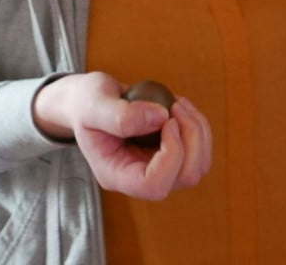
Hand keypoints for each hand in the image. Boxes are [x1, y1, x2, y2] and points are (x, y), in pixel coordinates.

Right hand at [32, 71, 212, 199]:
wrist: (88, 101)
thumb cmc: (86, 103)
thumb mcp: (92, 104)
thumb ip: (120, 115)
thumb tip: (161, 118)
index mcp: (116, 175)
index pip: (154, 185)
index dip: (171, 154)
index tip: (167, 119)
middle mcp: (139, 177)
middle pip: (185, 176)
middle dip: (191, 138)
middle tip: (175, 107)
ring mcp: (157, 167)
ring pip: (198, 165)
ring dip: (198, 130)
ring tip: (178, 104)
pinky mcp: (170, 155)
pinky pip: (200, 150)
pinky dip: (198, 126)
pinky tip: (180, 106)